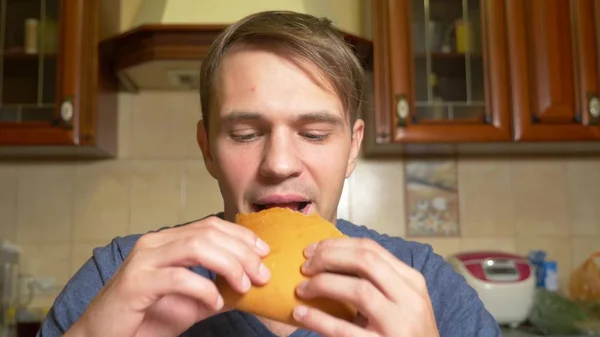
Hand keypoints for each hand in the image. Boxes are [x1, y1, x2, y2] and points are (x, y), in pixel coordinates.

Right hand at [64, 216, 271, 336]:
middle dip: (242, 251)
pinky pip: (178, 278)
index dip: (241, 235)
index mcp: (167, 241)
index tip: (265, 253)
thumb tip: (251, 284)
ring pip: (196, 246)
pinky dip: (204, 289)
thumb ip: (218, 289)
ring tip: (244, 285)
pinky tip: (216, 302)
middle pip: (208, 233)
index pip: (210, 225)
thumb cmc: (147, 318)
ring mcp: (143, 260)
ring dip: (229, 265)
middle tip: (262, 274)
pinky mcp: (136, 282)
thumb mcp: (192, 302)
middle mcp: (154, 243)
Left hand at [293, 238, 438, 336]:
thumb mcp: (401, 302)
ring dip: (323, 284)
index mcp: (412, 282)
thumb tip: (331, 260)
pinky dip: (319, 319)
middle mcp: (410, 300)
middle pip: (366, 261)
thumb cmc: (405, 334)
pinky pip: (345, 330)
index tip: (312, 250)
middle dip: (329, 258)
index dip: (337, 245)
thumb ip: (377, 281)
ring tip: (302, 290)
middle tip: (305, 266)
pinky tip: (301, 314)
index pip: (372, 249)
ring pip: (359, 290)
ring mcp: (399, 325)